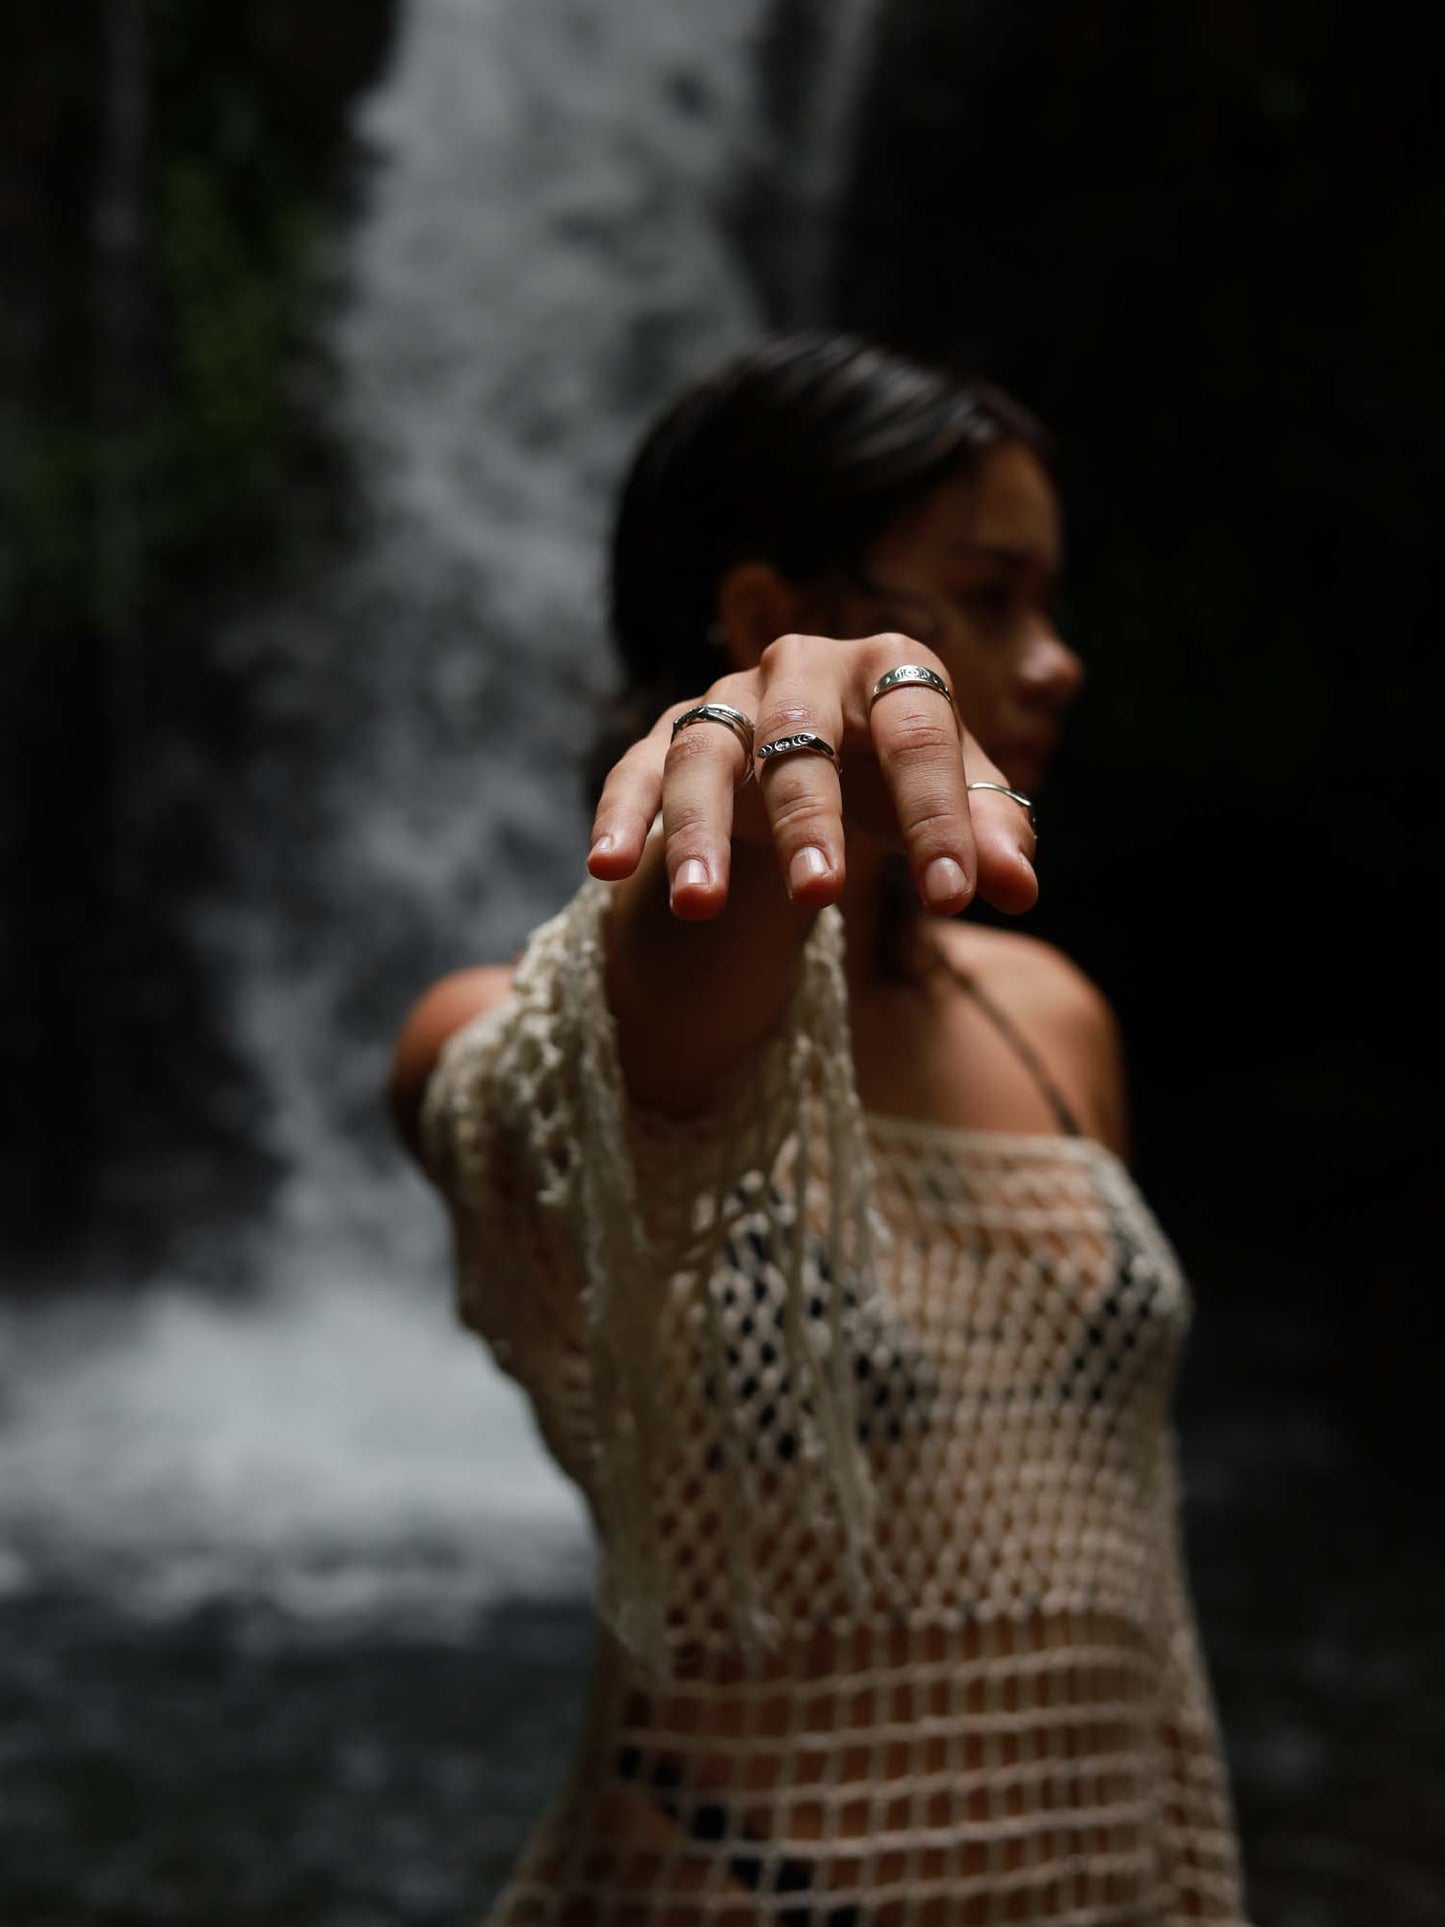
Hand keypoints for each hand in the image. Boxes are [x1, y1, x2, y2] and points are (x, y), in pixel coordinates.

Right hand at [587, 631, 1038, 920]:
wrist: (815, 758)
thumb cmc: (894, 779)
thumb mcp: (952, 806)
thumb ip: (990, 839)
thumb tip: (1021, 890)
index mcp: (890, 665)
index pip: (919, 734)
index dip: (939, 816)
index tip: (952, 898)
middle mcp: (803, 668)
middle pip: (801, 739)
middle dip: (809, 819)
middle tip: (822, 896)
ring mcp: (726, 702)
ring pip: (704, 756)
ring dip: (699, 830)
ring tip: (699, 906)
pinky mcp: (664, 738)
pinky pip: (634, 773)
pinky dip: (620, 817)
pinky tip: (606, 869)